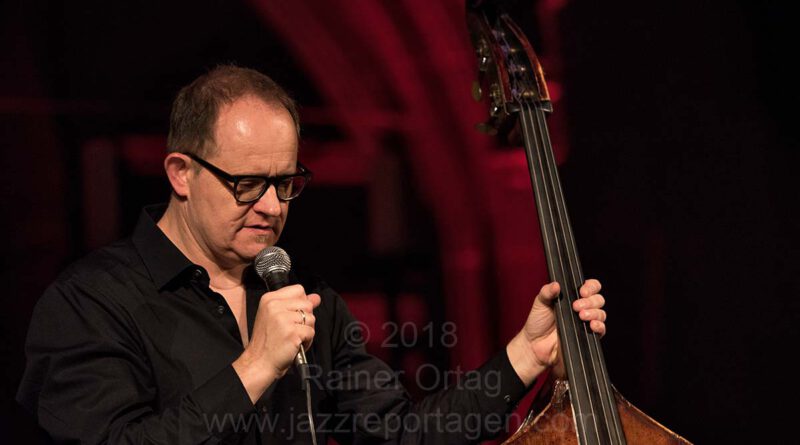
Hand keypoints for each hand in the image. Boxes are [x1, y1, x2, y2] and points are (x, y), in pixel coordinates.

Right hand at [233, 285, 320, 401]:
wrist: (258, 362)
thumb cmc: (267, 342)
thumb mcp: (276, 317)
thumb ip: (296, 305)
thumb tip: (316, 297)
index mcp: (269, 299)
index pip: (298, 289)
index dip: (301, 303)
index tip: (294, 315)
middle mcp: (275, 305)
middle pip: (307, 304)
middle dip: (305, 319)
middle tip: (292, 330)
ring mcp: (283, 318)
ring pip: (311, 318)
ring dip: (306, 331)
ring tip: (293, 338)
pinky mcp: (292, 332)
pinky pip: (311, 332)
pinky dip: (307, 341)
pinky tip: (295, 345)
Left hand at [507, 279, 605, 385]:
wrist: (534, 345)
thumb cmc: (538, 322)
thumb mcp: (540, 303)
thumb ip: (547, 292)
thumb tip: (556, 284)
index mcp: (573, 297)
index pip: (591, 287)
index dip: (591, 287)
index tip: (582, 291)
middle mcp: (583, 308)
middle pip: (598, 299)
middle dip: (590, 301)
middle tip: (576, 306)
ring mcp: (586, 323)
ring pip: (601, 314)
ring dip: (594, 313)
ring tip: (581, 316)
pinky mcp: (587, 336)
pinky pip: (601, 330)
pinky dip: (599, 326)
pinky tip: (591, 325)